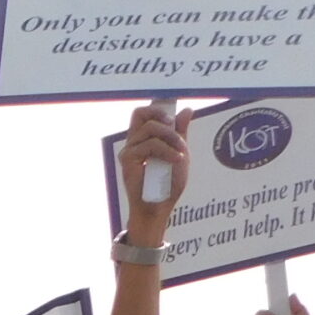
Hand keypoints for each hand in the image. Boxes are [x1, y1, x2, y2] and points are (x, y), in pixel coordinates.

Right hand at [118, 103, 189, 237]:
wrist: (160, 207)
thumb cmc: (169, 184)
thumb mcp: (180, 152)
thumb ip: (180, 132)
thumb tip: (186, 110)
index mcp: (144, 139)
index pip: (144, 113)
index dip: (158, 108)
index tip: (173, 117)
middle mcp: (133, 142)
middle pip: (141, 113)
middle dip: (162, 117)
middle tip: (175, 130)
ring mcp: (129, 151)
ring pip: (150, 128)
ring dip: (171, 137)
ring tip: (180, 152)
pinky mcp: (128, 161)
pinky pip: (150, 144)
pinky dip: (167, 150)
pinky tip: (176, 160)